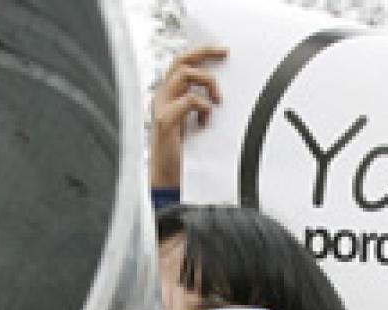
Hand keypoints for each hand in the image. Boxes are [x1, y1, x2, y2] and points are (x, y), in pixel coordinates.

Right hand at [149, 44, 227, 189]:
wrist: (166, 179)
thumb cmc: (181, 154)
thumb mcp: (190, 123)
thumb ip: (198, 105)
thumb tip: (218, 93)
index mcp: (167, 95)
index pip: (181, 62)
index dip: (201, 52)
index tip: (223, 52)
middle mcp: (161, 96)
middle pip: (181, 60)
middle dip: (205, 52)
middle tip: (225, 54)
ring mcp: (161, 107)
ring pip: (185, 74)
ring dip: (207, 82)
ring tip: (216, 101)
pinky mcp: (165, 120)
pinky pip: (189, 100)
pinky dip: (203, 107)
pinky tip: (205, 123)